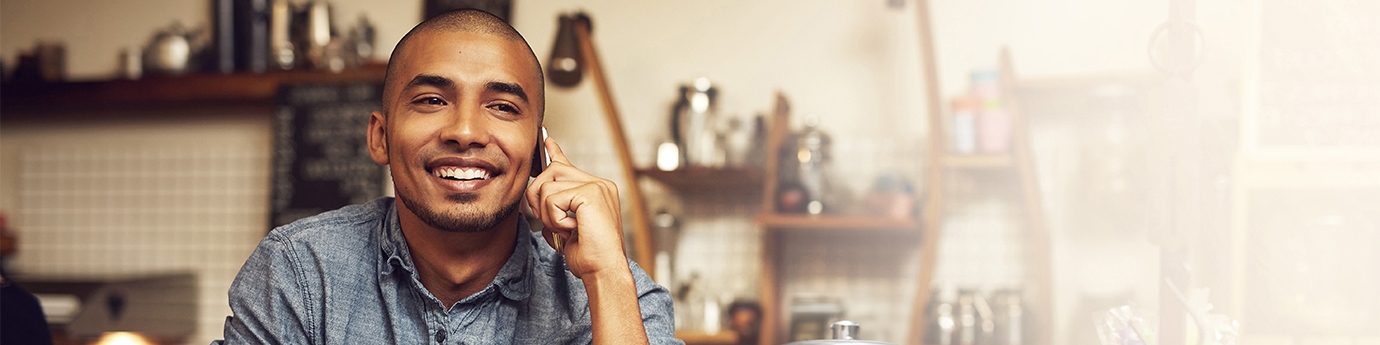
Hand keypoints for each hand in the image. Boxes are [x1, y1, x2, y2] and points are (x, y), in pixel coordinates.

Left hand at [525, 137, 628, 278]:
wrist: (604, 270)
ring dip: (547, 214)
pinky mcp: (590, 192)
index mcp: (596, 189)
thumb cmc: (589, 255)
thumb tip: (538, 195)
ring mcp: (596, 186)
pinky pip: (552, 199)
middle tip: (553, 222)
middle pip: (549, 172)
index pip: (567, 165)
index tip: (546, 141)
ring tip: (566, 229)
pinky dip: (555, 219)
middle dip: (538, 198)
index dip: (554, 153)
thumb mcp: (566, 228)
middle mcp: (599, 183)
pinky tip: (572, 229)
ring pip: (546, 186)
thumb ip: (555, 208)